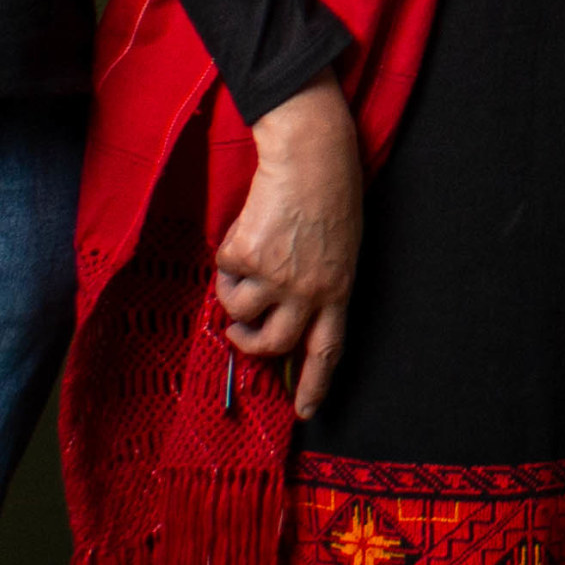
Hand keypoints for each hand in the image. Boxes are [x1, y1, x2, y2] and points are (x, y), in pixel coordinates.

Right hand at [213, 79, 361, 417]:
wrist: (310, 153)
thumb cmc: (331, 192)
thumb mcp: (340, 249)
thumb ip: (320, 284)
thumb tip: (288, 316)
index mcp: (339, 290)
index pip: (329, 351)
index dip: (315, 384)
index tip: (306, 411)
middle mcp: (308, 291)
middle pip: (272, 344)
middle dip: (248, 344)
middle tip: (239, 333)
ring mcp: (276, 276)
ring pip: (237, 311)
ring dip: (233, 292)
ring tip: (246, 262)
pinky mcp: (246, 256)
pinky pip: (223, 271)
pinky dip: (227, 253)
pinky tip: (248, 226)